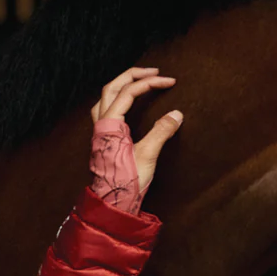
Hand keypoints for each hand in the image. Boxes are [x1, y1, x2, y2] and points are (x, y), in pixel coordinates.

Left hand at [91, 67, 182, 193]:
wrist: (112, 204)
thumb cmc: (127, 182)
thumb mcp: (148, 155)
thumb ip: (161, 132)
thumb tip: (177, 114)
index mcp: (109, 124)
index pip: (128, 92)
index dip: (150, 83)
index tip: (170, 81)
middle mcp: (100, 124)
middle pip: (112, 87)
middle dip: (133, 75)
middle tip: (154, 71)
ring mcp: (99, 131)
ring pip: (106, 96)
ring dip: (122, 84)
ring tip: (140, 80)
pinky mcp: (102, 139)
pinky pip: (105, 108)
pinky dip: (117, 98)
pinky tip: (126, 103)